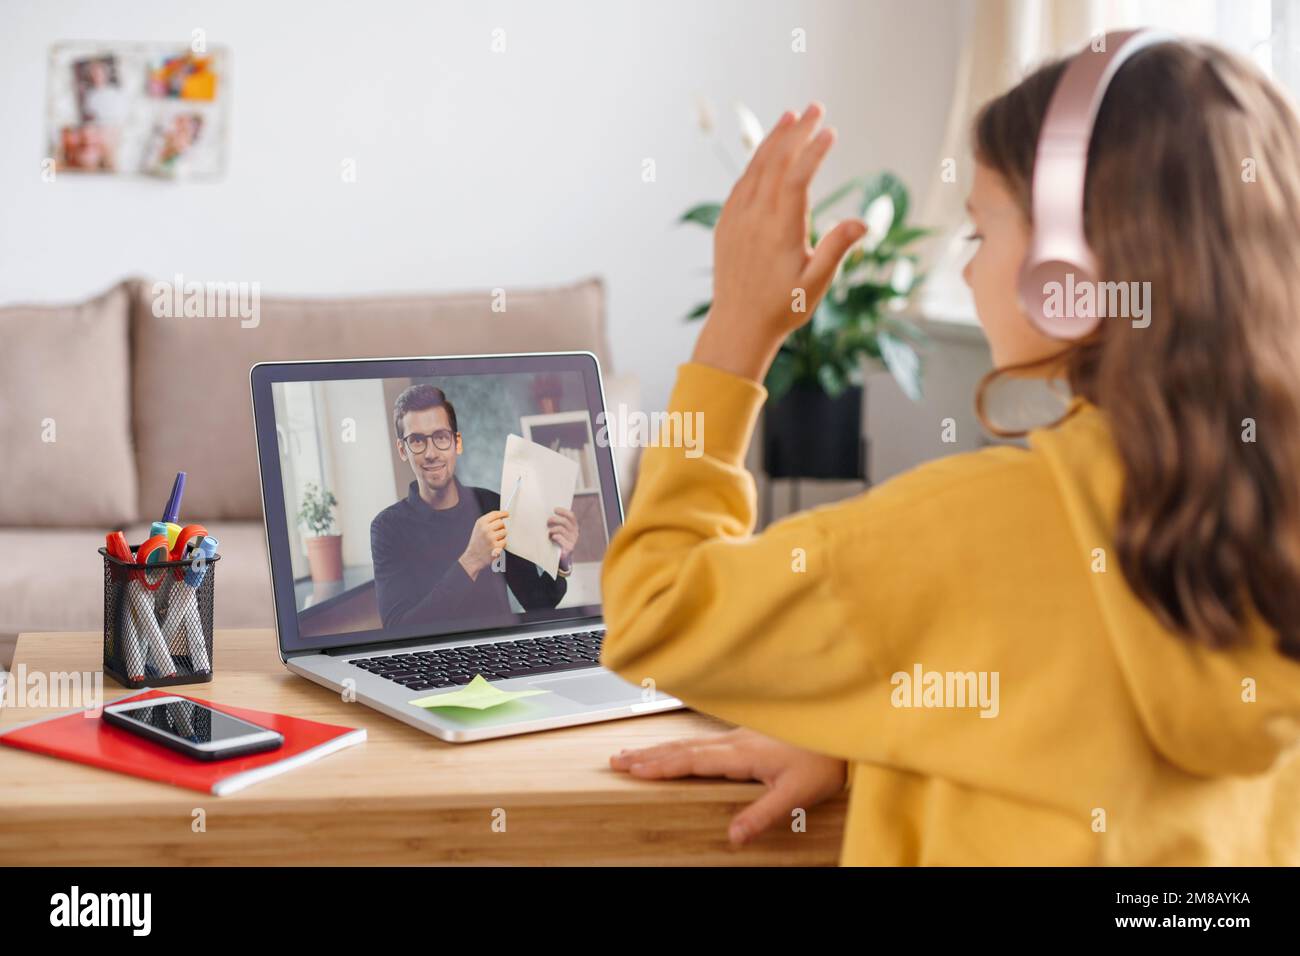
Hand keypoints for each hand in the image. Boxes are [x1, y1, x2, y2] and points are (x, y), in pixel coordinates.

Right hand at [459, 509, 507, 579]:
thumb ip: (488, 521)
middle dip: (501, 527)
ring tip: (494, 540)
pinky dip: (502, 544)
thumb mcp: (479, 528)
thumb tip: (502, 516)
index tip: (507, 514)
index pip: (495, 514)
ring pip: (504, 531)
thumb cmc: (477, 541)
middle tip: (496, 532)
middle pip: (501, 522)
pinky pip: (505, 541)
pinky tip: (495, 545)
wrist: (473, 556)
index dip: (502, 513)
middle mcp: (485, 529)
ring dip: (502, 536)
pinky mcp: (496, 546)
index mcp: (481, 523)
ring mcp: (491, 537)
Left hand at [547, 506, 578, 569]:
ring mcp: (573, 540)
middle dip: (555, 519)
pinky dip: (555, 536)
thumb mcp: (561, 530)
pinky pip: (561, 538)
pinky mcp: (569, 547)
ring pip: (561, 529)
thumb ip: (558, 523)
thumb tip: (548, 514)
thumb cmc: (559, 541)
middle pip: (565, 522)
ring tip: (549, 532)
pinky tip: (552, 537)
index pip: (571, 516)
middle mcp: (575, 532)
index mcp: (574, 526)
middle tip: (548, 521)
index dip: (563, 511)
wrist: (563, 556)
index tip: (554, 509)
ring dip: (553, 529)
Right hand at [610, 728, 845, 844]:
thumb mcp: (796, 795)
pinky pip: (702, 741)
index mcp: (741, 755)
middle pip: (682, 749)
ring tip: (633, 754)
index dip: (661, 767)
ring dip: (659, 749)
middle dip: (648, 755)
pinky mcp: (746, 737)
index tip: (632, 769)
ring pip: (690, 743)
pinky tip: (675, 748)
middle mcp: (735, 742)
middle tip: (616, 760)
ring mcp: (739, 736)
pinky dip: (679, 746)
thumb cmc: (823, 761)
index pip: (692, 762)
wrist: (841, 731)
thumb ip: (763, 814)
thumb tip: (733, 837)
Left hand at [694, 102, 866, 382]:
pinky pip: (741, 184)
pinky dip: (755, 162)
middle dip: (796, 132)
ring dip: (774, 140)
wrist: (738, 327)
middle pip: (775, 163)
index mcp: (779, 230)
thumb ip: (837, 249)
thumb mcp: (816, 284)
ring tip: (792, 116)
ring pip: (755, 169)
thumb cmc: (783, 308)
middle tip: (816, 107)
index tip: (830, 131)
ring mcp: (736, 219)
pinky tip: (767, 153)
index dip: (814, 151)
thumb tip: (863, 222)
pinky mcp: (726, 225)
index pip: (796, 177)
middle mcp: (754, 218)